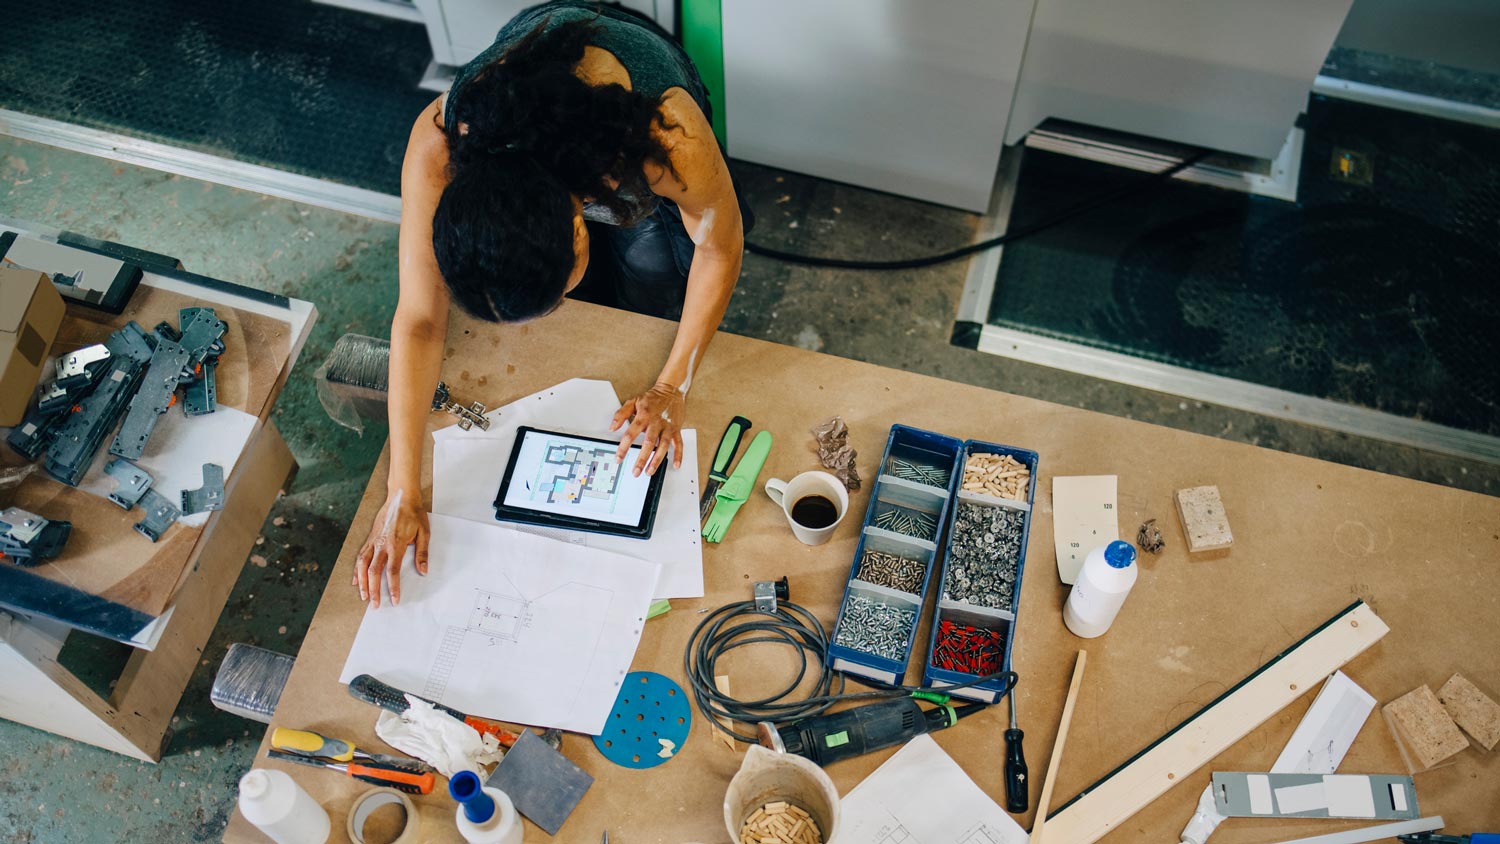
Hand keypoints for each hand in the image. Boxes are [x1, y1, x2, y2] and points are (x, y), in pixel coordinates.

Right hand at [353, 489, 429, 607]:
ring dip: (362, 582)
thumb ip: (422, 554)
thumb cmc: (414, 514)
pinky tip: (356, 579)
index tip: (394, 599)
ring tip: (363, 596)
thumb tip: (423, 571)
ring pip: (363, 565)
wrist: (402, 497)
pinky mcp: (370, 538)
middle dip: (374, 590)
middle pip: (374, 572)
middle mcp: (382, 544)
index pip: (392, 571)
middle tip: (375, 605)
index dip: (393, 587)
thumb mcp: (424, 533)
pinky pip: (360, 556)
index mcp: (396, 544)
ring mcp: (374, 541)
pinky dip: (357, 569)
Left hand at [610, 381, 684, 476]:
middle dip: (642, 459)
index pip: (631, 433)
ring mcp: (668, 426)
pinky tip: (676, 465)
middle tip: (636, 471)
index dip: (624, 447)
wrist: (670, 390)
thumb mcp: (633, 402)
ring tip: (650, 471)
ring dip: (656, 460)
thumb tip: (612, 427)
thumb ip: (620, 414)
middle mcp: (656, 422)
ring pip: (663, 446)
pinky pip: (679, 444)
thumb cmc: (651, 399)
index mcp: (644, 415)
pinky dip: (679, 455)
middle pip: (648, 443)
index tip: (619, 458)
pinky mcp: (676, 429)